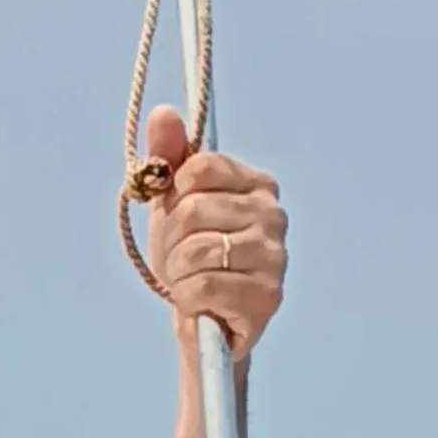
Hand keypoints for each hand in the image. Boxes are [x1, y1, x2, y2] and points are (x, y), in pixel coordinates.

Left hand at [144, 104, 287, 362]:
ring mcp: (275, 258)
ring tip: (189, 281)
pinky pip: (205, 287)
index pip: (199, 168)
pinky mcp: (267, 298)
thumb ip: (167, 157)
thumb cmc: (189, 261)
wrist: (202, 324)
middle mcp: (274, 216)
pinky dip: (187, 298)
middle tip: (179, 260)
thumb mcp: (171, 205)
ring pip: (197, 250)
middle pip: (193, 210)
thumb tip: (163, 113)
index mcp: (258, 184)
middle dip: (171, 240)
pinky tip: (198, 304)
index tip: (176, 217)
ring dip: (178, 272)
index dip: (173, 196)